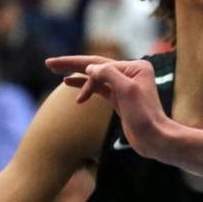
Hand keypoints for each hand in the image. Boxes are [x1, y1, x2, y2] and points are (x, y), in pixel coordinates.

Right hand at [46, 56, 169, 158]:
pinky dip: (84, 85)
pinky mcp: (120, 98)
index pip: (101, 65)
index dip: (81, 70)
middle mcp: (131, 73)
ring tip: (54, 69)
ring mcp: (125, 85)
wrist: (154, 138)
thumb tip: (89, 67)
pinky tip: (68, 83)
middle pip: (96, 65)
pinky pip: (98, 87)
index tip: (69, 85)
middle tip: (48, 63)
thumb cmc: (144, 115)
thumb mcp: (127, 91)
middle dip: (72, 64)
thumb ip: (108, 74)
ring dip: (76, 73)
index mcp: (136, 67)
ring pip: (95, 76)